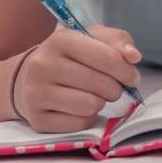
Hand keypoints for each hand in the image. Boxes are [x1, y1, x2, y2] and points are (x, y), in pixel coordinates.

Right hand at [15, 24, 142, 131]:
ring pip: (91, 106)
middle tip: (111, 86)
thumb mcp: (92, 38)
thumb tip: (134, 56)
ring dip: (101, 102)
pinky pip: (80, 124)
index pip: (108, 58)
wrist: (27, 78)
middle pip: (102, 84)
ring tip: (95, 95)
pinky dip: (87, 117)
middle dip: (115, 88)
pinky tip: (79, 107)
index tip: (131, 76)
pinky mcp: (38, 119)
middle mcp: (43, 65)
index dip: (127, 70)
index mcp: (60, 40)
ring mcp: (36, 94)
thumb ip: (117, 41)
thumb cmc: (69, 56)